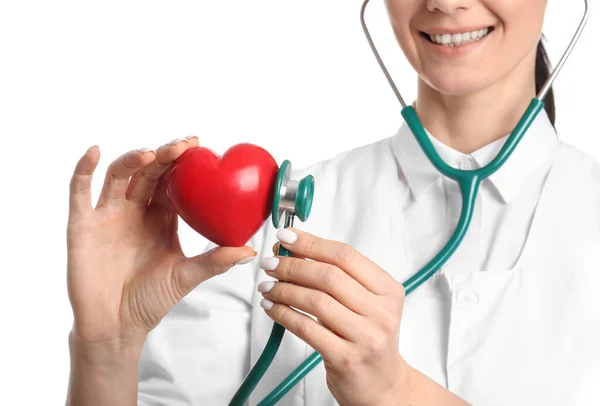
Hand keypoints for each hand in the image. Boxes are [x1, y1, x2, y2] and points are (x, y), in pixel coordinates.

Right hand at [67, 137, 256, 345]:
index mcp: (161, 218)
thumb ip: (215, 261)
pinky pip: (79, 192)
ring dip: (133, 160)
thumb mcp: (186, 276)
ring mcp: (108, 215)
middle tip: (182, 146)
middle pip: (148, 172)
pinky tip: (94, 152)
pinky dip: (83, 170)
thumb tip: (250, 251)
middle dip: (164, 156)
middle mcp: (135, 210)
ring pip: (118, 175)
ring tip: (151, 155)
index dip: (183, 163)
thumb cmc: (149, 300)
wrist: (117, 325)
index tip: (198, 146)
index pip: (173, 181)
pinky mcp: (83, 225)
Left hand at [257, 228, 408, 405]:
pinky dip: (283, 314)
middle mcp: (382, 312)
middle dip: (293, 265)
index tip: (286, 237)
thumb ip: (339, 278)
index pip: (346, 256)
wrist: (382, 385)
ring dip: (284, 289)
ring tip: (267, 285)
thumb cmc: (368, 339)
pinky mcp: (346, 358)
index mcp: (388, 290)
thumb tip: (295, 251)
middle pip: (329, 276)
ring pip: (315, 301)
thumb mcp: (366, 304)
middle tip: (270, 263)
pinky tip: (272, 308)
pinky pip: (306, 328)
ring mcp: (366, 336)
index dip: (312, 243)